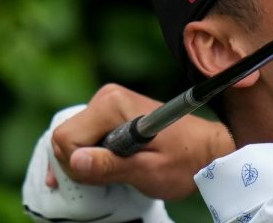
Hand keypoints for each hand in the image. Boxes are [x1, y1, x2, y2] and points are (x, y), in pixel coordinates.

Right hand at [50, 83, 234, 199]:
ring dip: (87, 161)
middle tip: (114, 175)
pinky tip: (108, 166)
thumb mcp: (148, 170)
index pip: (66, 139)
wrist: (207, 149)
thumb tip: (75, 161)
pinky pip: (85, 136)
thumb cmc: (185, 160)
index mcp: (112, 105)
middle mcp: (107, 97)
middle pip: (64, 138)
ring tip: (117, 170)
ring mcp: (108, 103)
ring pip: (72, 139)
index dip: (80, 166)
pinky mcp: (111, 113)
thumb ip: (110, 166)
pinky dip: (91, 155)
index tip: (106, 175)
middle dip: (81, 164)